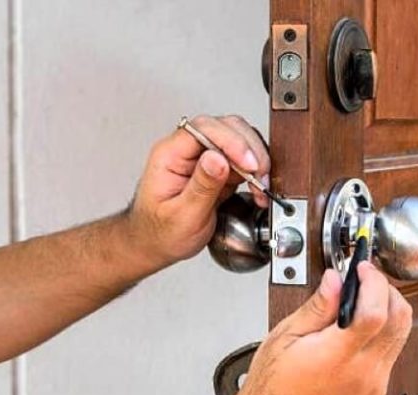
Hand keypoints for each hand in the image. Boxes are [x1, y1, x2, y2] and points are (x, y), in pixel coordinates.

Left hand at [128, 115, 269, 267]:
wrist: (157, 244)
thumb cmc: (160, 232)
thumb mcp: (181, 215)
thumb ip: (201, 186)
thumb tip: (218, 158)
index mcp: (170, 155)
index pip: (203, 128)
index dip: (231, 141)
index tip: (248, 163)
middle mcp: (187, 150)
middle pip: (226, 127)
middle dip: (249, 149)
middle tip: (259, 175)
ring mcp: (204, 157)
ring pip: (239, 139)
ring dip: (256, 159)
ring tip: (260, 185)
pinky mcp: (218, 169)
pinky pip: (242, 159)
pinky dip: (256, 171)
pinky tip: (257, 188)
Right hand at [226, 263, 412, 394]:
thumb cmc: (271, 391)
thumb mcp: (284, 338)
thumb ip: (316, 307)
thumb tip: (335, 279)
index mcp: (336, 358)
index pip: (376, 312)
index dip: (374, 282)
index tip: (362, 267)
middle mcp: (363, 374)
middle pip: (400, 320)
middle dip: (387, 289)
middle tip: (366, 278)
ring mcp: (373, 386)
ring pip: (401, 335)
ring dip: (389, 309)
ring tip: (362, 298)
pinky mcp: (375, 394)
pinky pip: (392, 353)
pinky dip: (384, 331)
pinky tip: (360, 326)